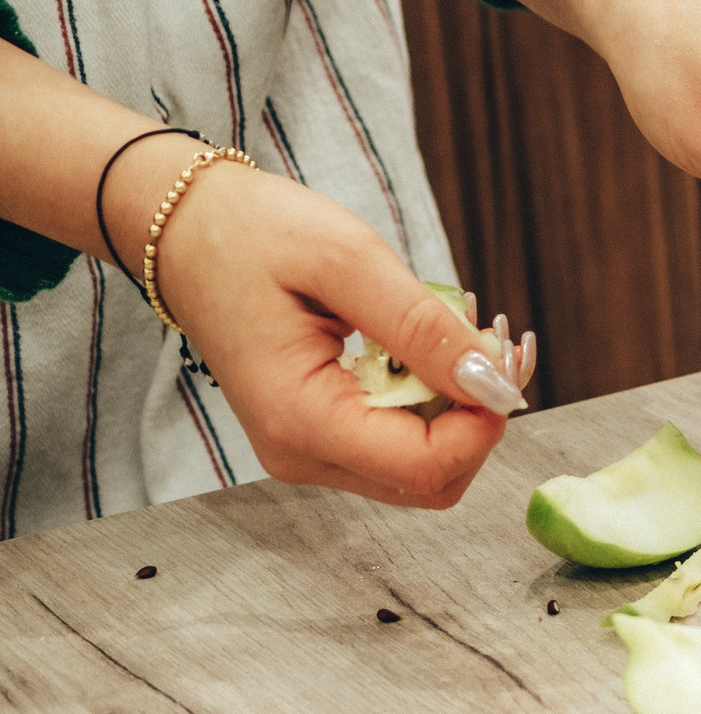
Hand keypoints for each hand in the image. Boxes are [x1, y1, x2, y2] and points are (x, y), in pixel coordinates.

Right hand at [151, 162, 527, 506]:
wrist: (186, 233)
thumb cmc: (254, 235)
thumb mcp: (349, 262)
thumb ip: (424, 328)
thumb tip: (495, 383)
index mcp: (300, 420)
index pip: (427, 468)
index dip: (485, 422)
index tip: (502, 352)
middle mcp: (301, 453)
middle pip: (433, 480)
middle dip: (479, 417)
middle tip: (491, 338)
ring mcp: (307, 450)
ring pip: (423, 467)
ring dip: (460, 409)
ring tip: (460, 332)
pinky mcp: (317, 434)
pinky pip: (398, 442)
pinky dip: (433, 402)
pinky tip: (431, 346)